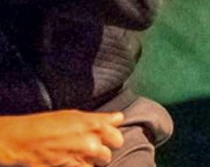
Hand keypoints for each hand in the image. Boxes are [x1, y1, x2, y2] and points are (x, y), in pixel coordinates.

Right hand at [0, 110, 124, 166]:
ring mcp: (83, 157)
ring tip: (79, 154)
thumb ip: (98, 119)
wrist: (23, 140)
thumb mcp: (73, 115)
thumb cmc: (45, 124)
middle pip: (113, 148)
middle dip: (104, 148)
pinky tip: (72, 161)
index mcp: (94, 124)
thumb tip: (119, 118)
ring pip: (102, 161)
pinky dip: (81, 165)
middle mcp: (92, 141)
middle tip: (92, 147)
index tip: (107, 135)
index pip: (118, 130)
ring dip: (93, 159)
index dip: (112, 134)